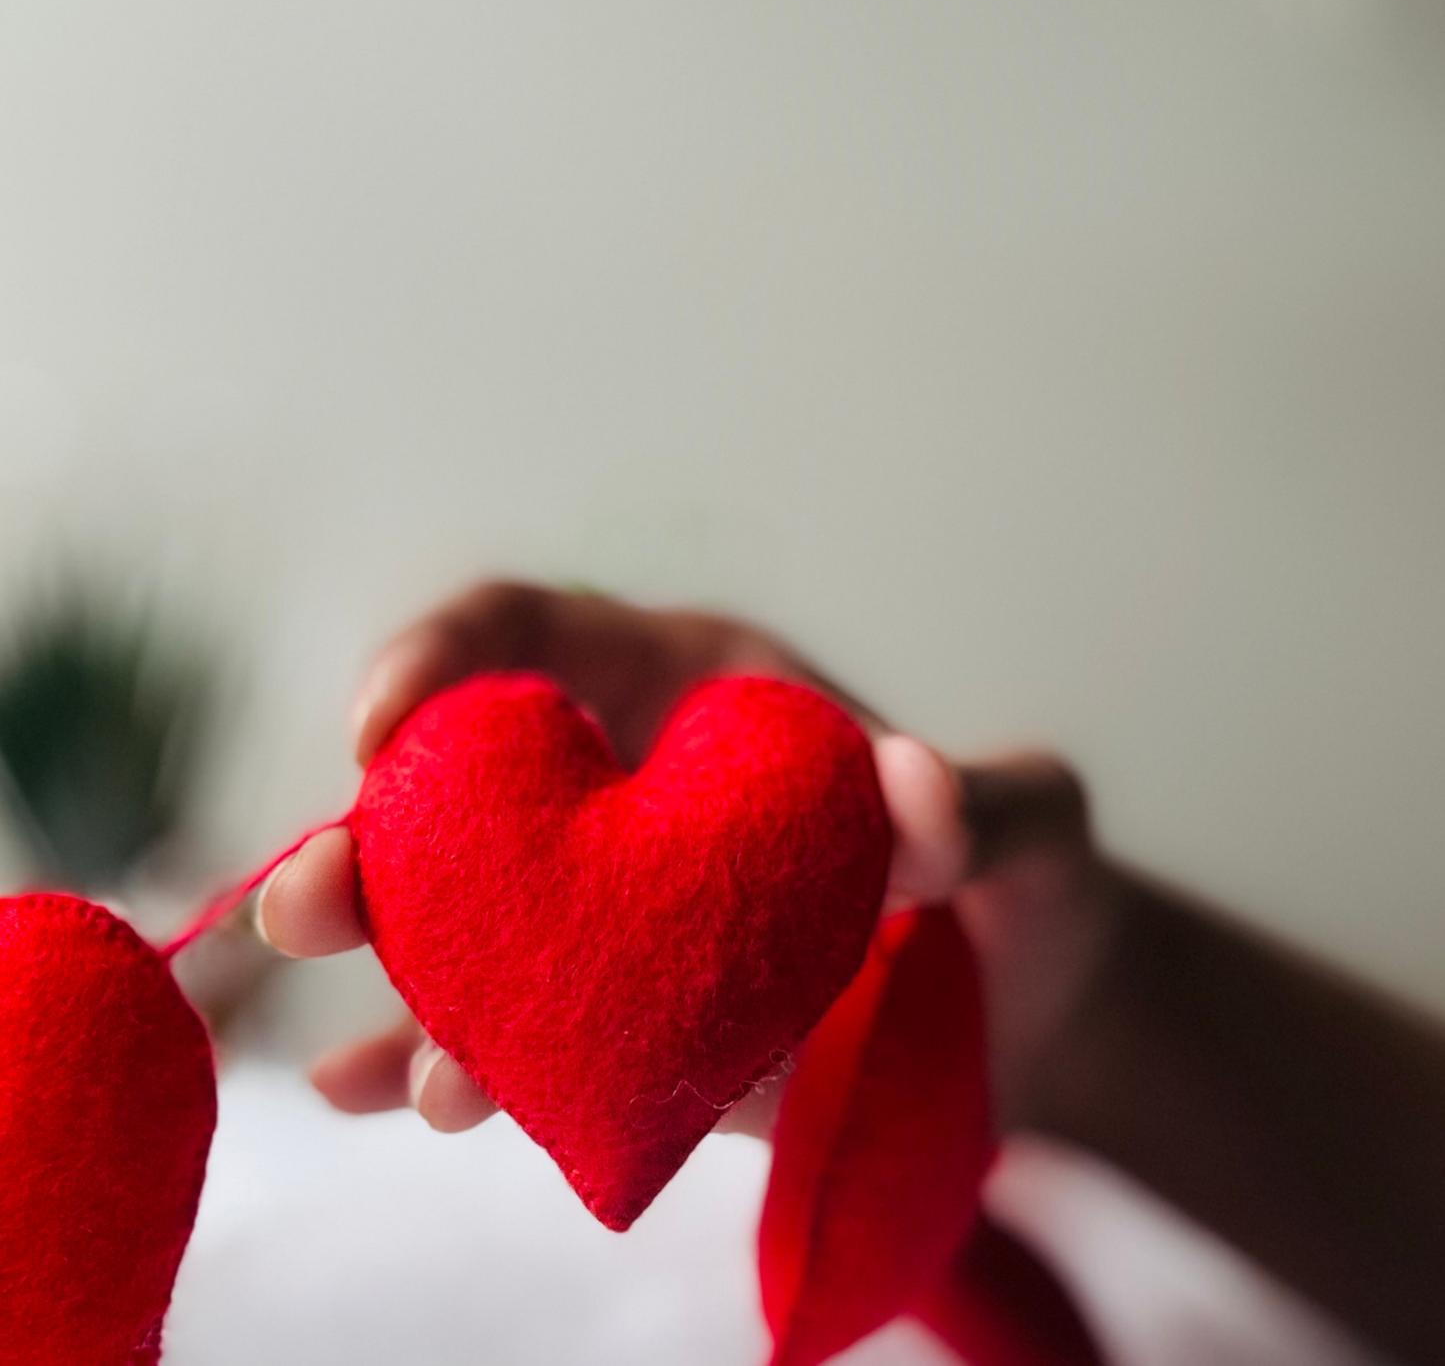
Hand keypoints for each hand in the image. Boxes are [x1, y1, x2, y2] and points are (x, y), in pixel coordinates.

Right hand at [259, 581, 1116, 1137]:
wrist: (1022, 1018)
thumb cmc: (1018, 881)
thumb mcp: (1031, 826)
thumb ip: (992, 801)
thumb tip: (914, 792)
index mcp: (690, 690)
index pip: (532, 631)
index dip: (442, 653)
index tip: (381, 719)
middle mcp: (620, 791)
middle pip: (457, 791)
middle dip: (366, 840)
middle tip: (313, 905)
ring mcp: (606, 914)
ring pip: (460, 928)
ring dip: (391, 981)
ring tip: (379, 1061)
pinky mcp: (614, 1024)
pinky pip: (502, 1038)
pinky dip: (430, 1067)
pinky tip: (369, 1097)